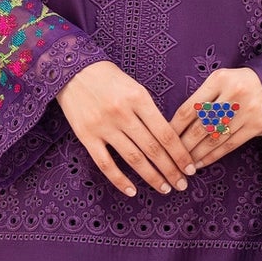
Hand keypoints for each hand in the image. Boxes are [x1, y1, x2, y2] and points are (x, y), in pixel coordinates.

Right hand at [58, 59, 196, 196]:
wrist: (71, 69)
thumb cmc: (108, 77)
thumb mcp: (135, 86)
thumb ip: (149, 110)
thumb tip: (169, 139)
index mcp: (139, 98)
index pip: (166, 133)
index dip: (180, 154)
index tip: (190, 168)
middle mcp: (122, 113)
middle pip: (153, 149)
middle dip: (171, 170)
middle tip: (182, 184)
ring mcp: (103, 126)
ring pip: (133, 159)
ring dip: (151, 177)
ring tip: (165, 189)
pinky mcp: (86, 136)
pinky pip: (105, 164)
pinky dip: (120, 180)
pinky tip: (132, 191)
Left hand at [171, 67, 261, 168]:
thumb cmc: (240, 83)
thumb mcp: (221, 80)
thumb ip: (203, 97)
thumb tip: (178, 124)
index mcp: (219, 80)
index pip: (190, 107)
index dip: (174, 126)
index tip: (163, 138)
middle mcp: (233, 94)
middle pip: (201, 126)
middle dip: (183, 145)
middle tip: (171, 157)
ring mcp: (246, 111)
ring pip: (214, 138)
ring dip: (197, 154)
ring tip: (184, 164)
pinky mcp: (256, 125)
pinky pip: (230, 145)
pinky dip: (213, 156)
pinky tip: (202, 163)